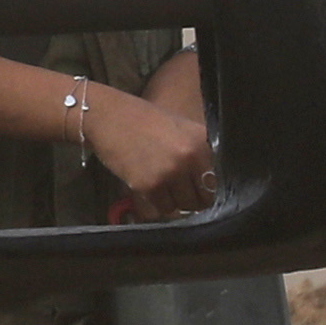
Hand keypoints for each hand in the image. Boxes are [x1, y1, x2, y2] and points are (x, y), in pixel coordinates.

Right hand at [77, 76, 215, 217]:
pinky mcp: (149, 185)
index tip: (200, 191)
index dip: (208, 189)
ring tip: (163, 188)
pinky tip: (151, 189)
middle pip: (202, 197)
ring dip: (175, 202)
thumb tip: (210, 182)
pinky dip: (159, 203)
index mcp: (201, 142)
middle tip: (180, 193)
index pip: (217, 181)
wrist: (109, 117)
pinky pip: (163, 207)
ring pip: (183, 205)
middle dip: (193, 199)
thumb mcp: (181, 128)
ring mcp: (170, 173)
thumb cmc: (144, 120)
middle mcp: (189, 158)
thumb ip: (198, 152)